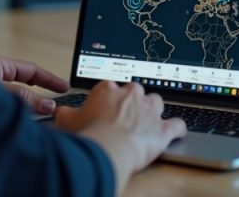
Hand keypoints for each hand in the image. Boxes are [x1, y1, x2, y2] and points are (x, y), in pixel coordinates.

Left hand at [0, 51, 68, 114]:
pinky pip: (3, 107)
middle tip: (55, 104)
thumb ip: (25, 98)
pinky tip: (19, 124)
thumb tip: (48, 105)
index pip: (31, 70)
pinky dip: (14, 113)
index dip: (49, 79)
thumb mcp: (1, 92)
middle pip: (22, 82)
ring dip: (25, 106)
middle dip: (39, 94)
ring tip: (38, 118)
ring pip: (13, 97)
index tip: (64, 88)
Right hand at [54, 81, 185, 194]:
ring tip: (148, 121)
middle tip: (125, 116)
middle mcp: (131, 95)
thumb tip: (62, 112)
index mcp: (108, 90)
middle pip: (135, 91)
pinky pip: (177, 124)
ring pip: (156, 102)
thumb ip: (66, 113)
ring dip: (153, 110)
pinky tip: (176, 131)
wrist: (108, 149)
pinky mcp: (163, 128)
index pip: (110, 88)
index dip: (108, 100)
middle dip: (132, 101)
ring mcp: (149, 110)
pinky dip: (177, 128)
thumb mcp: (67, 121)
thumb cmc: (88, 134)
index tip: (106, 109)